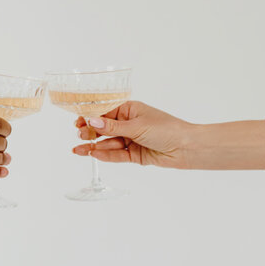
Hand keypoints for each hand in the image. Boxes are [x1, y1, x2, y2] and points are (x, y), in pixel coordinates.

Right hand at [73, 101, 191, 167]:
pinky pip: (117, 155)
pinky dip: (106, 155)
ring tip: (78, 150)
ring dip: (94, 146)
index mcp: (130, 110)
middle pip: (104, 129)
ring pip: (108, 143)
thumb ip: (112, 127)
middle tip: (78, 136)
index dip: (90, 118)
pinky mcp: (134, 155)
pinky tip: (94, 154)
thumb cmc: (166, 129)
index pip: (105, 113)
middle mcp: (129, 124)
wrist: (186, 148)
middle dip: (90, 133)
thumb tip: (92, 121)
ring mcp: (131, 140)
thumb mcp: (136, 126)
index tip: (78, 122)